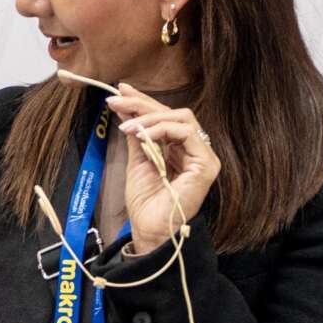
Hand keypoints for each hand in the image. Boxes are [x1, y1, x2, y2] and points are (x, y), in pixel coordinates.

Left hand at [109, 84, 218, 251]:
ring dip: (150, 117)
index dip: (144, 102)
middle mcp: (195, 150)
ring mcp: (204, 157)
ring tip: (127, 127)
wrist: (149, 230)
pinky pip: (186, 133)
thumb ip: (136, 133)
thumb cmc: (145, 203)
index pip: (166, 117)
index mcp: (181, 149)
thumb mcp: (137, 159)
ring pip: (182, 118)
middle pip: (174, 113)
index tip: (120, 92)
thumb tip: (125, 105)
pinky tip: (141, 136)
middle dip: (143, 105)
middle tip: (116, 102)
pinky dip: (161, 129)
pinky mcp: (206, 164)